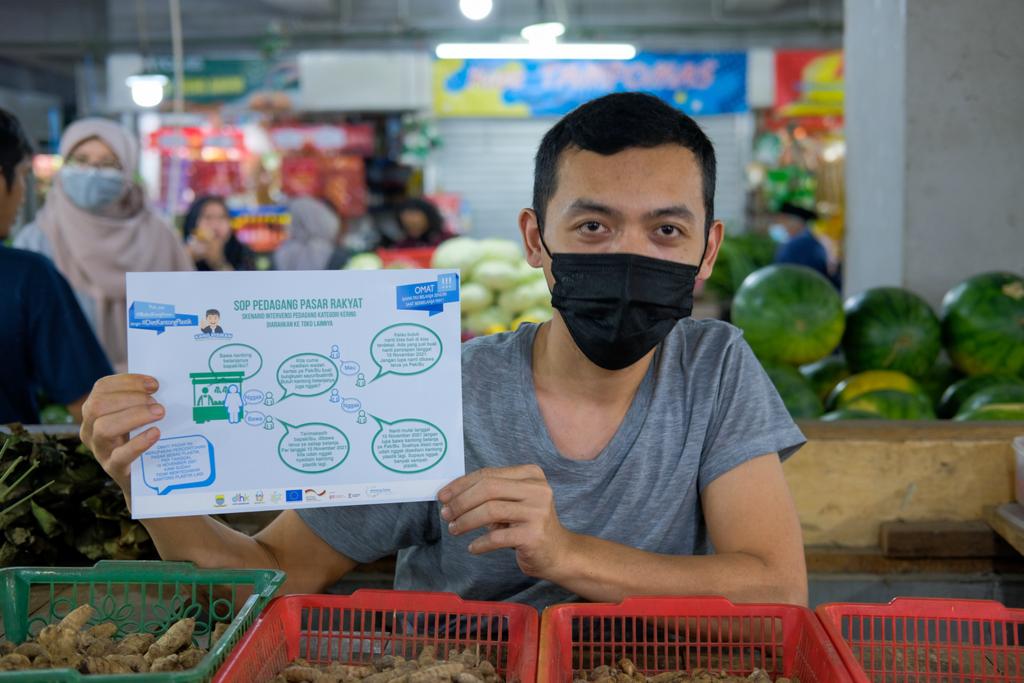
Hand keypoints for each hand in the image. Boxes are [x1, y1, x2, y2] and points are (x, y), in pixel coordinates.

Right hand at [79, 374, 163, 496]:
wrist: (142, 479)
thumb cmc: (141, 438)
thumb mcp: (136, 416)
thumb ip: (142, 400)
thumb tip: (160, 385)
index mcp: (94, 411)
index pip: (102, 388)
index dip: (128, 382)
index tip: (154, 384)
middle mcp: (90, 429)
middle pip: (98, 406)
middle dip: (130, 398)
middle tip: (156, 402)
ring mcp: (100, 450)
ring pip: (104, 428)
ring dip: (134, 416)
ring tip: (159, 413)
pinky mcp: (113, 469)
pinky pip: (120, 455)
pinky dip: (139, 442)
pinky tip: (155, 433)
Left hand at [438, 465, 574, 579]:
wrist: (558, 553)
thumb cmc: (528, 525)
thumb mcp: (512, 502)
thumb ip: (490, 494)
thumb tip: (450, 495)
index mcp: (531, 474)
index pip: (488, 474)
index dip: (461, 484)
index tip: (442, 496)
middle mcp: (537, 489)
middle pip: (488, 488)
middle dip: (461, 501)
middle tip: (446, 515)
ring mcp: (538, 511)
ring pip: (490, 511)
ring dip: (466, 521)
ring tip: (454, 530)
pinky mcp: (534, 535)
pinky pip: (497, 537)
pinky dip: (480, 543)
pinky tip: (473, 547)